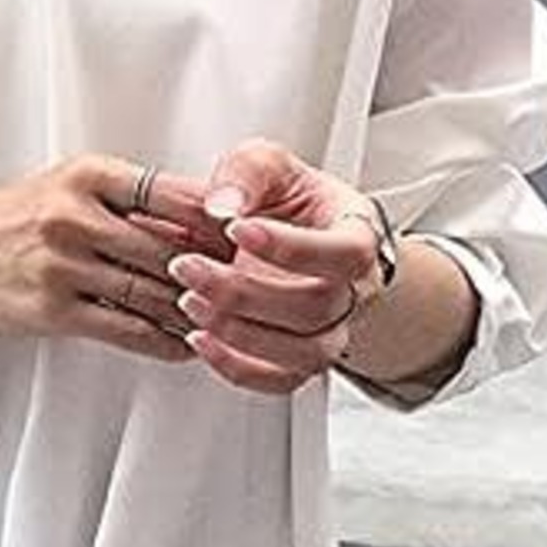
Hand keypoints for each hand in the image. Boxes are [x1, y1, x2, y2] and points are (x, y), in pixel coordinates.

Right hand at [0, 153, 238, 364]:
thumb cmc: (10, 219)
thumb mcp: (65, 187)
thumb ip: (127, 198)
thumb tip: (201, 216)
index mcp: (87, 176)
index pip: (173, 193)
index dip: (219, 218)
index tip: (252, 235)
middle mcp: (76, 216)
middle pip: (170, 247)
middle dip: (218, 270)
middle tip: (257, 285)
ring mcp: (64, 265)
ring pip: (154, 292)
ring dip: (197, 310)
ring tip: (232, 320)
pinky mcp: (54, 310)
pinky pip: (127, 329)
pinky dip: (165, 340)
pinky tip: (187, 344)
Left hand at [163, 137, 386, 394]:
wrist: (300, 236)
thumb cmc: (291, 202)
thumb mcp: (269, 166)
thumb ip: (247, 173)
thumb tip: (222, 207)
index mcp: (358, 237)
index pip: (344, 253)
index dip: (290, 248)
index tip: (237, 229)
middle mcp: (353, 291)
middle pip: (315, 308)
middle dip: (243, 292)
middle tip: (188, 267)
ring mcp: (330, 330)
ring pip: (303, 352)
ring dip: (239, 333)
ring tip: (189, 301)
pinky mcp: (300, 359)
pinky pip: (280, 381)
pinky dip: (237, 369)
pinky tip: (199, 339)